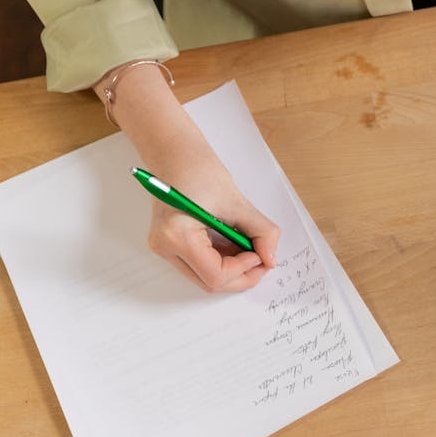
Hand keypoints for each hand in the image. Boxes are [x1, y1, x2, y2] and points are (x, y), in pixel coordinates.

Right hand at [98, 61, 279, 291]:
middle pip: (210, 283)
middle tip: (262, 259)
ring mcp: (164, 248)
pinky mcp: (169, 245)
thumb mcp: (238, 202)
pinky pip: (200, 265)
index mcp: (177, 236)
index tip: (261, 255)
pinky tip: (235, 244)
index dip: (244, 270)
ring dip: (233, 269)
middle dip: (241, 275)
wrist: (174, 153)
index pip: (216, 275)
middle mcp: (165, 247)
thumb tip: (271, 259)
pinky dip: (222, 261)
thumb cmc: (199, 169)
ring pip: (205, 277)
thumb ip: (261, 232)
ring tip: (249, 247)